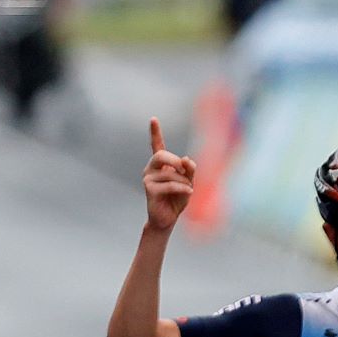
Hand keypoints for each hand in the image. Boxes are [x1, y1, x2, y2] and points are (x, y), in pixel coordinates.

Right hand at [142, 118, 195, 232]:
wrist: (167, 218)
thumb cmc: (177, 199)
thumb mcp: (188, 183)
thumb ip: (189, 170)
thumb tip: (186, 159)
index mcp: (161, 164)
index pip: (157, 145)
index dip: (155, 132)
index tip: (153, 119)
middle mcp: (151, 168)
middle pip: (161, 155)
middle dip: (176, 162)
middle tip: (186, 171)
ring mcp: (148, 178)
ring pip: (170, 173)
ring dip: (184, 182)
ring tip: (187, 190)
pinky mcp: (149, 189)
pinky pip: (169, 184)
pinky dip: (182, 189)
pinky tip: (188, 193)